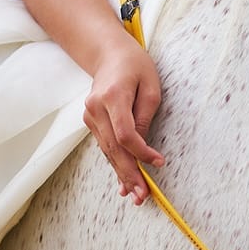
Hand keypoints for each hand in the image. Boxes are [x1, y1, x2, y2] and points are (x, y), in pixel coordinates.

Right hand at [83, 39, 164, 203]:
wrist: (109, 54)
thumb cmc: (135, 66)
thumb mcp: (150, 86)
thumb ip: (145, 116)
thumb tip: (141, 147)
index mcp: (112, 96)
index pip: (125, 133)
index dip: (141, 152)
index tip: (158, 162)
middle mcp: (96, 108)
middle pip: (113, 148)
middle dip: (129, 173)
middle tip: (143, 194)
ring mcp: (90, 116)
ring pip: (107, 151)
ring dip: (122, 174)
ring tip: (136, 195)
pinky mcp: (90, 121)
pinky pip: (105, 146)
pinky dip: (116, 164)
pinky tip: (124, 183)